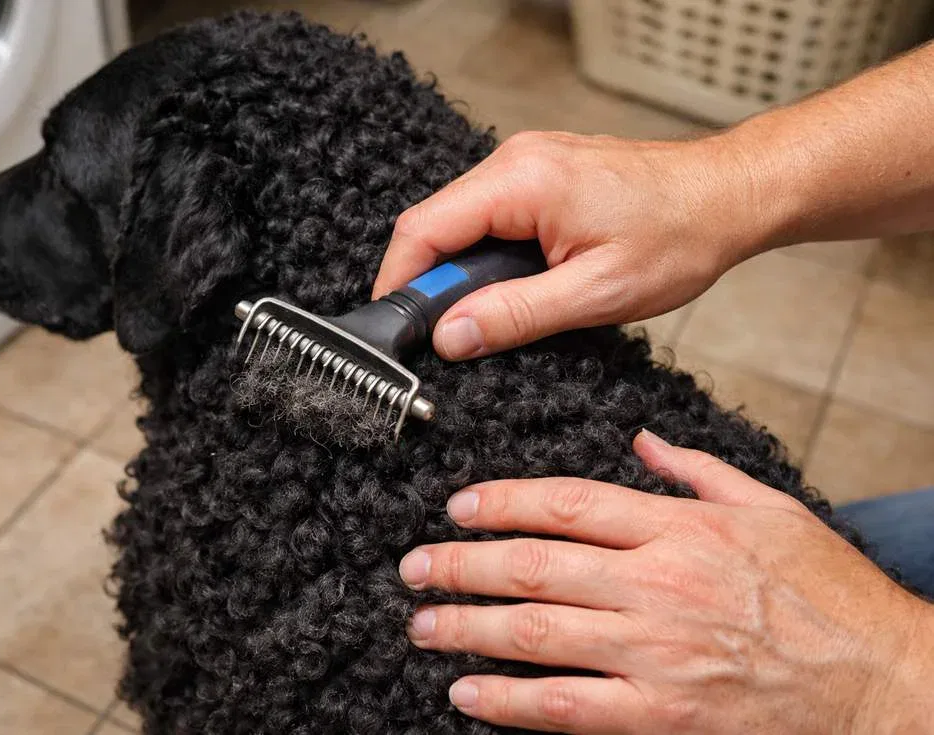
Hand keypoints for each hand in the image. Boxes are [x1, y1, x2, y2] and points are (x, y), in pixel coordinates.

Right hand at [372, 131, 771, 360]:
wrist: (729, 195)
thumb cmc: (679, 237)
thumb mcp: (594, 294)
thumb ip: (514, 315)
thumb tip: (449, 337)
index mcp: (522, 181)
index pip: (423, 230)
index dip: (400, 283)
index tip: (398, 329)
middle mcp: (515, 159)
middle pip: (435, 223)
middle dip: (431, 281)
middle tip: (450, 335)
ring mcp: (527, 160)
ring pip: (460, 220)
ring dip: (461, 269)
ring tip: (487, 314)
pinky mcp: (540, 172)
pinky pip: (488, 213)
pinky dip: (485, 253)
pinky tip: (511, 284)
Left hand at [399, 430, 933, 733]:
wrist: (884, 684)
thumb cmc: (830, 596)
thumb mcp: (770, 509)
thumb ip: (697, 471)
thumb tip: (642, 441)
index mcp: (679, 529)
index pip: (566, 503)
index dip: (501, 502)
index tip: (459, 506)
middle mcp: (657, 585)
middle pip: (534, 566)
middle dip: (461, 564)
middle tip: (415, 567)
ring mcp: (656, 653)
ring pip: (536, 633)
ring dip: (467, 627)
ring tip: (423, 624)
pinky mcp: (662, 714)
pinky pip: (567, 706)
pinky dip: (509, 700)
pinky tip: (468, 691)